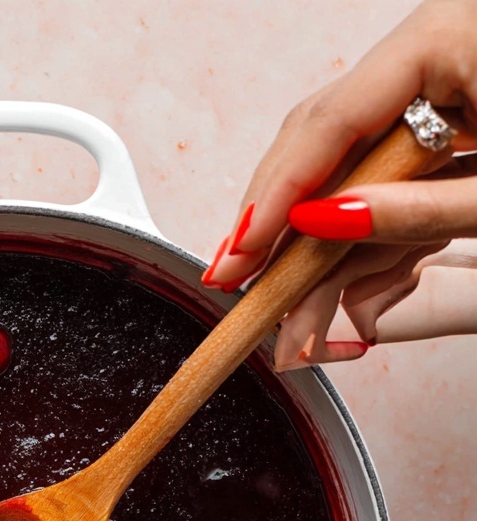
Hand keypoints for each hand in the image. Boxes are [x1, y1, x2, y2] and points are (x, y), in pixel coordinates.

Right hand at [202, 0, 476, 367]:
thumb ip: (409, 212)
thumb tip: (319, 224)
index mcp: (452, 36)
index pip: (331, 121)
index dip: (271, 197)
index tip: (235, 259)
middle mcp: (440, 53)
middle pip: (329, 141)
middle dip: (286, 224)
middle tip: (242, 284)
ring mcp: (448, 87)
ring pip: (355, 168)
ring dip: (325, 247)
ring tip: (293, 315)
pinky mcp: (460, 124)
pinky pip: (393, 178)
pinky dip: (370, 235)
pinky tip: (343, 284)